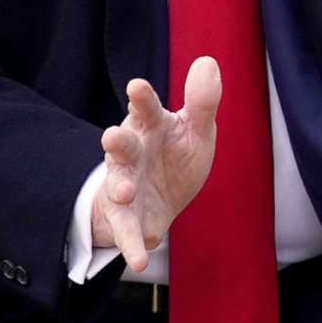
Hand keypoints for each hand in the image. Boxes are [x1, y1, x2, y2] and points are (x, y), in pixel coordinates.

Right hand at [89, 61, 220, 273]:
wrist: (164, 195)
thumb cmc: (176, 153)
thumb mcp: (196, 129)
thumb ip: (202, 101)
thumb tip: (209, 62)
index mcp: (148, 125)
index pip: (145, 108)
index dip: (142, 98)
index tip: (137, 86)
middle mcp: (131, 152)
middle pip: (121, 144)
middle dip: (116, 141)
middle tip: (112, 136)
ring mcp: (125, 184)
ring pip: (117, 184)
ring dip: (120, 188)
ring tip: (126, 192)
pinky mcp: (127, 217)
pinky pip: (127, 232)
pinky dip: (131, 246)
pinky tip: (139, 260)